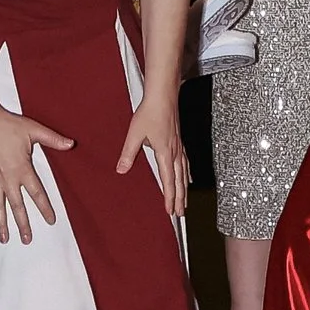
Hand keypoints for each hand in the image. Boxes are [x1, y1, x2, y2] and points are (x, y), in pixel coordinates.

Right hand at [0, 106, 72, 244]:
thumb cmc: (8, 125)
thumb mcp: (34, 130)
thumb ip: (53, 139)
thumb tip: (71, 144)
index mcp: (23, 169)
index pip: (37, 194)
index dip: (45, 208)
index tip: (51, 220)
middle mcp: (8, 179)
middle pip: (17, 206)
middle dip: (23, 224)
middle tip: (27, 240)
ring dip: (2, 224)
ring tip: (5, 239)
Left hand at [116, 84, 188, 217]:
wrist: (163, 95)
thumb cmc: (150, 111)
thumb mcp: (135, 134)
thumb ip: (128, 153)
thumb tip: (121, 170)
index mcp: (165, 153)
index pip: (169, 180)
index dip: (170, 197)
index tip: (171, 211)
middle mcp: (174, 152)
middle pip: (180, 180)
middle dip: (180, 198)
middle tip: (181, 214)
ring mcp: (178, 146)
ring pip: (184, 173)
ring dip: (185, 189)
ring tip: (186, 201)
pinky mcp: (178, 140)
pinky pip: (185, 162)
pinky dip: (187, 173)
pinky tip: (188, 176)